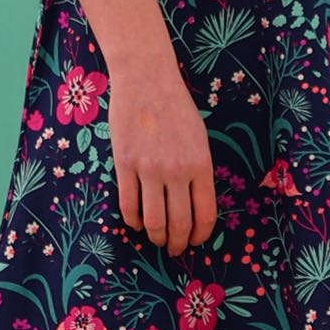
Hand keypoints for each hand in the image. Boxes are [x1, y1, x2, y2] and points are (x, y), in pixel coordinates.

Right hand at [108, 66, 217, 255]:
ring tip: (155, 239)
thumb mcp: (199, 137)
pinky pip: (129, 205)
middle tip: (173, 250)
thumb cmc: (176, 106)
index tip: (195, 242)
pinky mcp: (125, 164)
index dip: (200, 235)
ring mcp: (149, 169)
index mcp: (201, 164)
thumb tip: (195, 203)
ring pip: (153, 220)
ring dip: (155, 237)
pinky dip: (134, 221)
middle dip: (176, 243)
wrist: (146, 79)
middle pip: (178, 223)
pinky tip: (137, 222)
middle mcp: (177, 170)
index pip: (205, 214)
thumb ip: (198, 170)